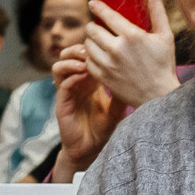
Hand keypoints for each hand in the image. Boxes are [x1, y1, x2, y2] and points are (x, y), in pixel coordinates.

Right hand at [50, 49, 126, 176]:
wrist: (91, 149)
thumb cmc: (103, 129)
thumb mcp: (117, 107)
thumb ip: (121, 92)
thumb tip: (135, 75)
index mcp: (88, 81)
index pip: (84, 57)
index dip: (90, 48)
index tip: (102, 45)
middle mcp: (75, 84)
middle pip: (68, 56)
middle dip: (77, 49)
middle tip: (90, 49)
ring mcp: (67, 93)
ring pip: (59, 67)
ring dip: (70, 61)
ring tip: (84, 62)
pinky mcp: (62, 104)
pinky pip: (62, 85)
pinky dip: (71, 77)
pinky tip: (82, 76)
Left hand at [81, 0, 179, 106]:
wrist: (158, 96)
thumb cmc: (163, 65)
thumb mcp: (165, 36)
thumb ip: (157, 11)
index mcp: (132, 35)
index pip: (107, 15)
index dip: (97, 7)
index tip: (92, 3)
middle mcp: (117, 49)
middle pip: (92, 29)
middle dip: (93, 26)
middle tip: (98, 27)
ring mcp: (108, 64)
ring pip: (87, 45)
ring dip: (91, 41)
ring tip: (98, 42)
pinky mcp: (103, 77)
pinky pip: (88, 61)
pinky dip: (91, 57)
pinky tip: (99, 56)